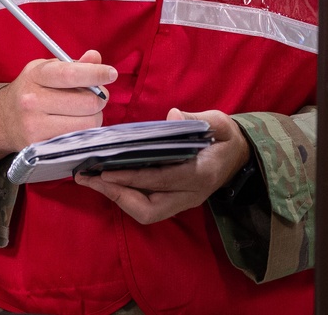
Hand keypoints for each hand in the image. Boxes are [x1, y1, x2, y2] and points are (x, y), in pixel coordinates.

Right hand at [0, 50, 116, 166]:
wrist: (2, 120)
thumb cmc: (31, 90)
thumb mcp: (46, 70)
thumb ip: (73, 64)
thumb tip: (96, 57)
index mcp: (35, 75)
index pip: (70, 74)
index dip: (95, 74)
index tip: (111, 73)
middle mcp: (32, 100)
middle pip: (87, 102)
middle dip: (98, 99)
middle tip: (93, 97)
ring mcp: (35, 125)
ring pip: (87, 124)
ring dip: (93, 118)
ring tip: (81, 113)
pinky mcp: (40, 146)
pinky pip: (78, 140)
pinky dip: (83, 133)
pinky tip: (72, 126)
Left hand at [74, 108, 250, 224]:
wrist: (239, 156)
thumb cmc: (224, 137)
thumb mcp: (217, 123)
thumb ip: (196, 119)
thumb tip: (172, 115)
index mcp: (200, 175)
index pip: (160, 181)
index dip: (131, 178)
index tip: (104, 172)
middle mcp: (189, 195)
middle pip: (148, 210)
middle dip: (116, 196)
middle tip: (88, 177)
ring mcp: (181, 201)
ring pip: (145, 212)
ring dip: (116, 198)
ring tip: (89, 179)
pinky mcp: (174, 201)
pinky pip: (145, 205)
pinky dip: (123, 195)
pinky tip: (104, 179)